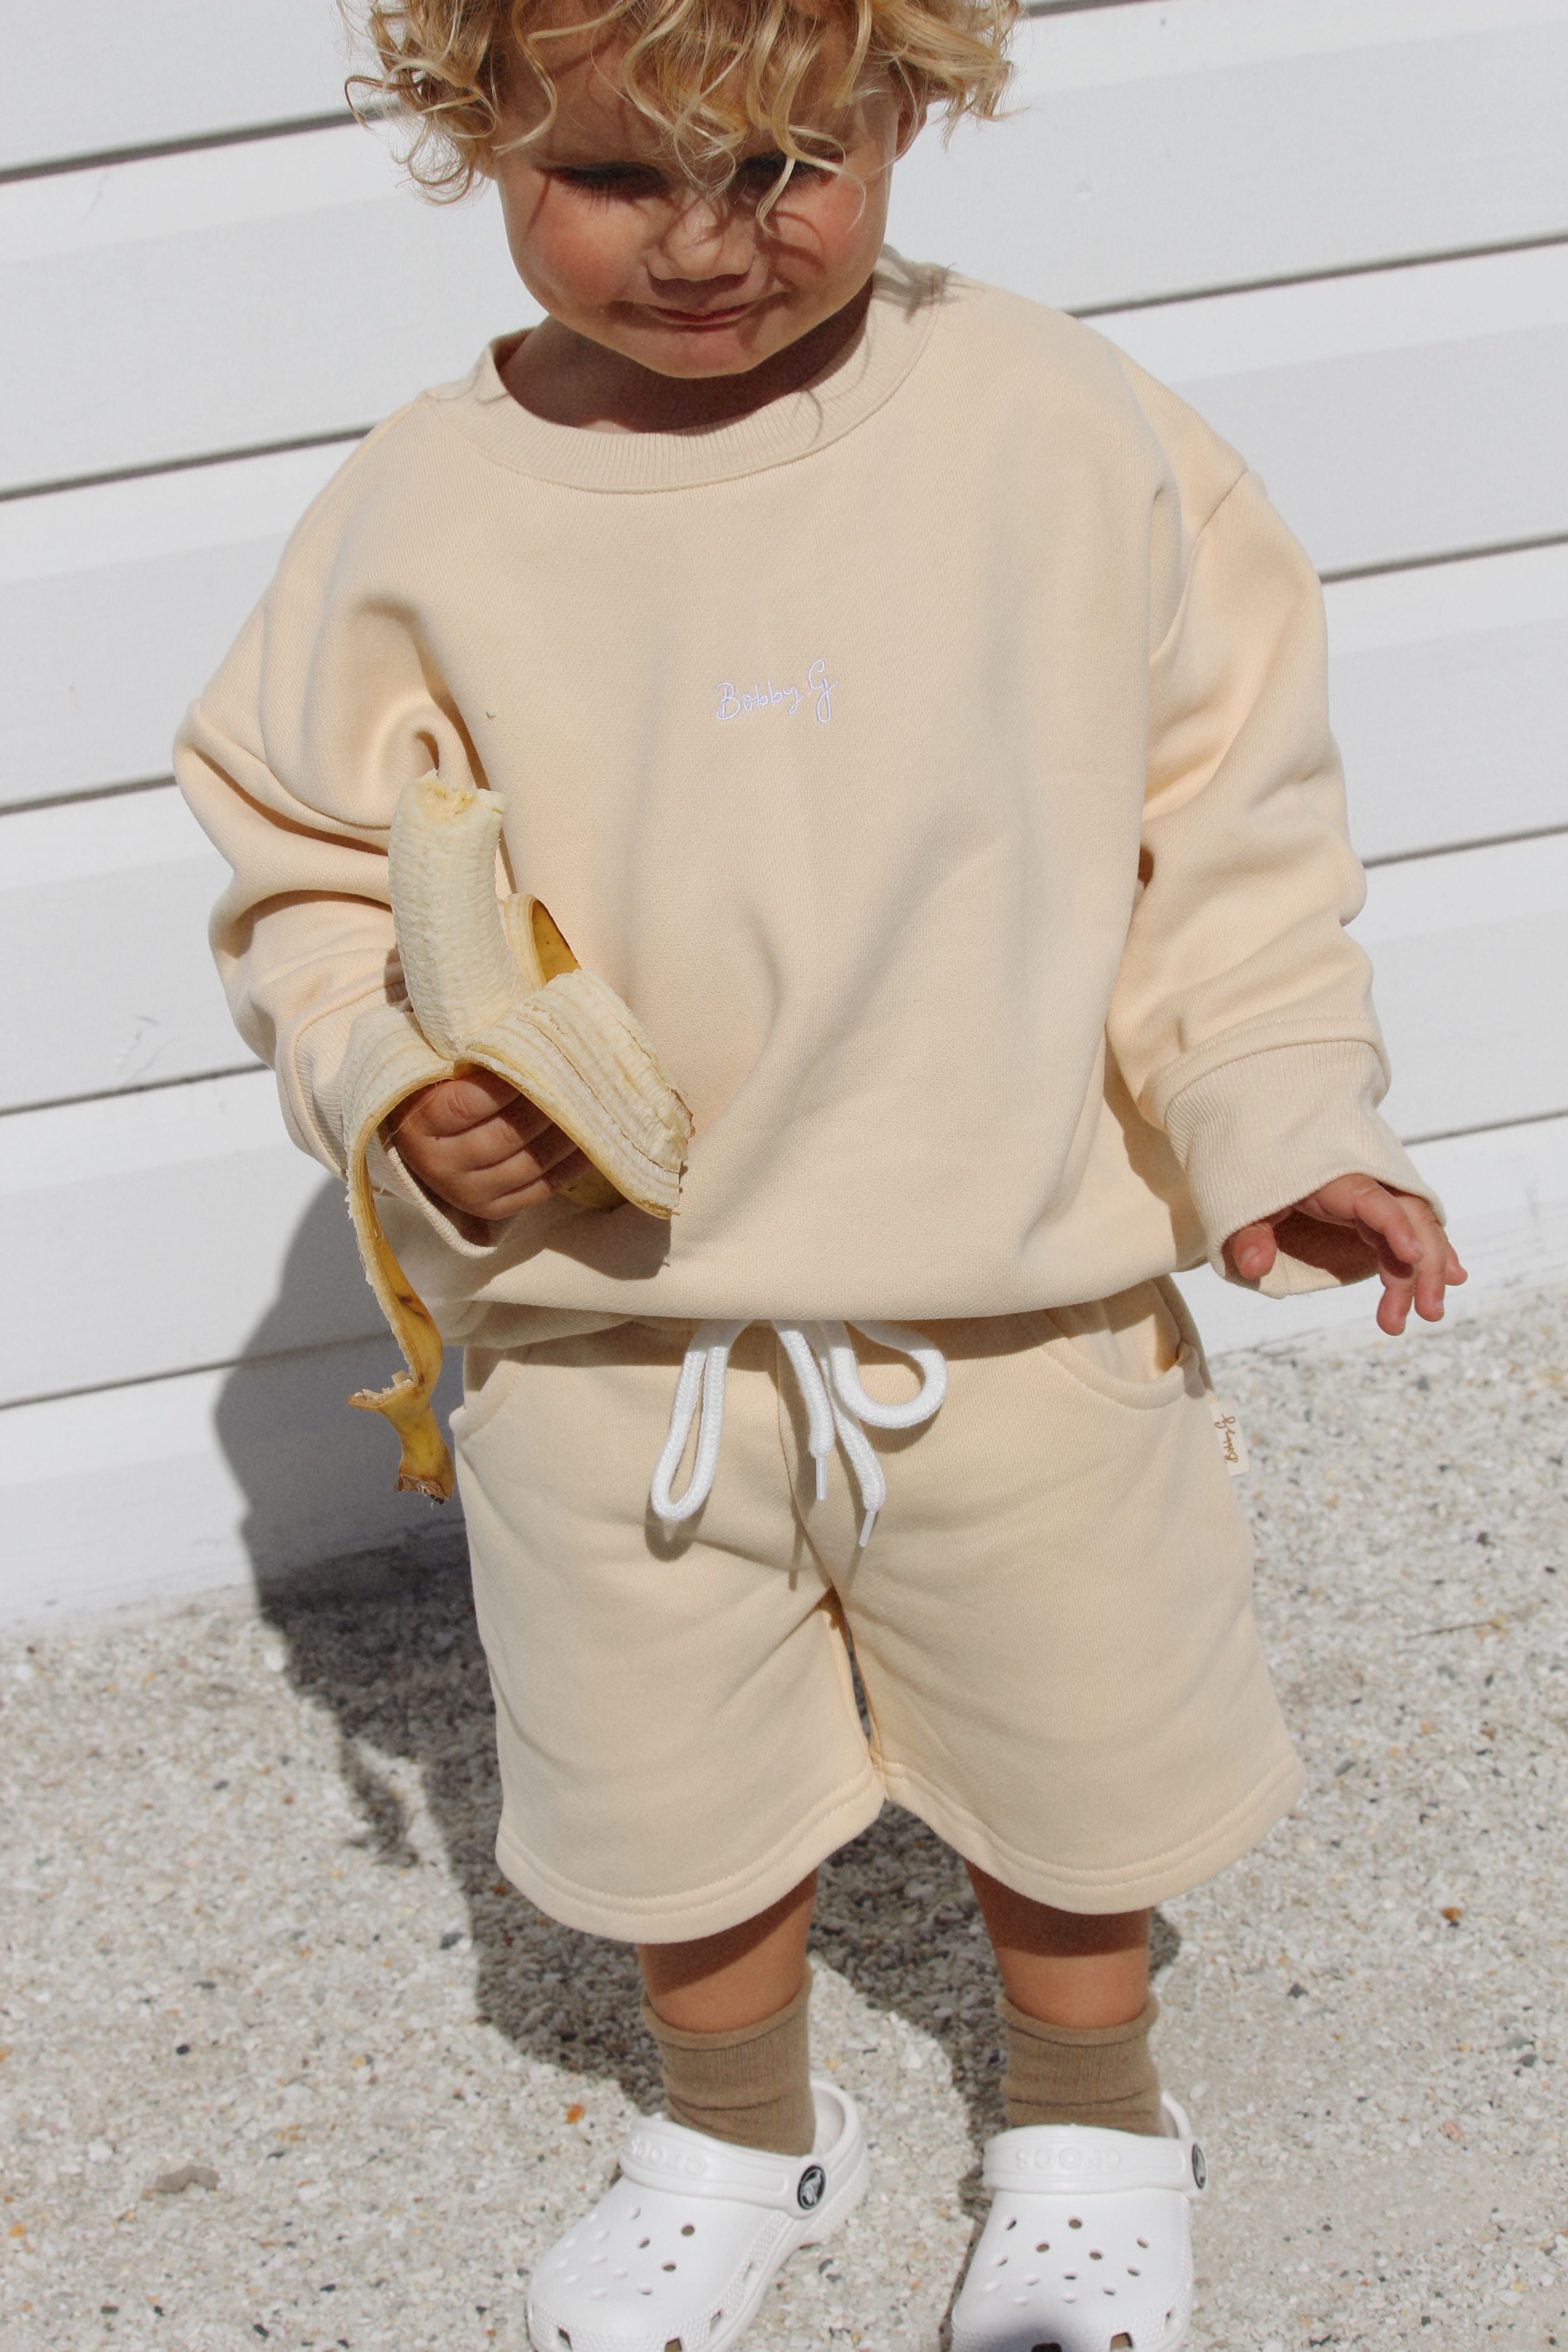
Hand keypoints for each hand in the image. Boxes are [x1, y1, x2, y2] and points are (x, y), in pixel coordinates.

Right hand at [384, 1070, 590, 1218]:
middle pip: (507, 1135)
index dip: (508, 1083)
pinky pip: (543, 1188)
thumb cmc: (443, 1084)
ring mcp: (467, 1193)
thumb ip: (479, 1052)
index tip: (537, 1057)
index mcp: (420, 1123)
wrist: (426, 1134)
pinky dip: (573, 1163)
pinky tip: (592, 1138)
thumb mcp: (445, 1064)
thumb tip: (535, 1035)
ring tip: (593, 1103)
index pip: (468, 1104)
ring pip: (531, 1163)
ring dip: (568, 1133)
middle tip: (579, 1077)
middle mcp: (439, 1165)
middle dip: (549, 1104)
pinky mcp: (494, 1209)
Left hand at [1226, 1174, 1466, 1336]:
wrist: (1259, 1142)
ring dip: (1427, 1270)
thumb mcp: (1242, 1202)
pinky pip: (1408, 1231)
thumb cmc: (1254, 1174)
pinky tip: (1453, 1279)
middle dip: (1424, 1264)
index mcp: (1332, 1179)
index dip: (1393, 1225)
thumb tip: (1254, 1265)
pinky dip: (1429, 1254)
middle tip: (1427, 1311)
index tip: (1411, 1256)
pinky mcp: (1374, 1214)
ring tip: (1430, 1312)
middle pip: (1408, 1217)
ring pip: (1415, 1229)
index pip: (1371, 1200)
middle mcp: (1363, 1184)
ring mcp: (1374, 1199)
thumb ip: (1249, 1233)